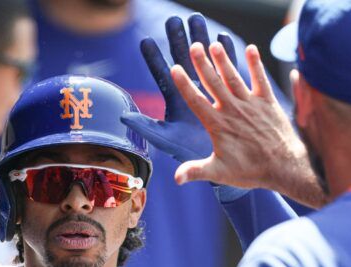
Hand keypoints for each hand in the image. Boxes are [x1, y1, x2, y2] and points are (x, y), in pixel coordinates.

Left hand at [121, 14, 237, 164]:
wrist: (222, 163)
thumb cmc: (192, 155)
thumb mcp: (166, 141)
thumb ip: (146, 128)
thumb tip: (122, 117)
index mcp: (176, 102)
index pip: (163, 76)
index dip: (154, 59)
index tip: (145, 41)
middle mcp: (192, 93)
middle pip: (183, 61)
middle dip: (177, 40)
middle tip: (173, 20)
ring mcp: (210, 91)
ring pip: (204, 60)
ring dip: (201, 40)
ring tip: (196, 20)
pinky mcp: (228, 93)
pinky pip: (227, 69)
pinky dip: (226, 54)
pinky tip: (223, 37)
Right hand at [170, 40, 323, 206]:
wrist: (283, 167)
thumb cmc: (250, 171)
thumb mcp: (219, 173)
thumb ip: (196, 171)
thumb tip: (176, 178)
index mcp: (218, 125)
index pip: (196, 101)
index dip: (184, 84)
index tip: (175, 68)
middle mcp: (233, 110)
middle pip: (213, 83)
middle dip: (203, 63)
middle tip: (194, 46)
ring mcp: (251, 104)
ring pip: (233, 77)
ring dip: (224, 60)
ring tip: (215, 44)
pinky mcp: (268, 102)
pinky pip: (260, 79)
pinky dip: (256, 64)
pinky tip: (251, 49)